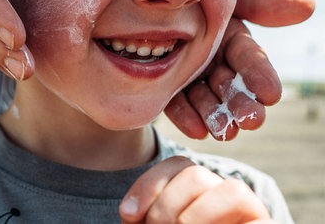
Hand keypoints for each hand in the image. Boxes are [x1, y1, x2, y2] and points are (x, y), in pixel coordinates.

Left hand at [119, 156, 275, 223]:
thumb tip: (130, 213)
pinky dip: (227, 223)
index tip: (128, 214)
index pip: (176, 166)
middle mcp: (222, 193)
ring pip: (231, 188)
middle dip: (168, 203)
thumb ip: (147, 218)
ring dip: (198, 214)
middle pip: (196, 174)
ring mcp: (248, 209)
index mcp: (195, 189)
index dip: (149, 186)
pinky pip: (255, 215)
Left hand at [165, 0, 314, 139]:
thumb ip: (260, 4)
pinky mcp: (163, 84)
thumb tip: (310, 5)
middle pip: (229, 84)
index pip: (248, 58)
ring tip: (223, 132)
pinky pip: (173, 102)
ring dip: (215, 115)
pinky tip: (195, 130)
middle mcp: (212, 60)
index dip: (259, 74)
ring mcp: (188, 75)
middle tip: (250, 121)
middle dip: (240, 103)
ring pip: (204, 98)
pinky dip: (185, 116)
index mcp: (230, 39)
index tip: (271, 94)